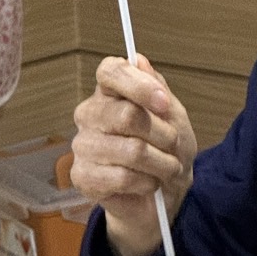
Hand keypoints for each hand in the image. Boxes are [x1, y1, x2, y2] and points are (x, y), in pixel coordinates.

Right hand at [71, 55, 197, 255]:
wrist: (164, 194)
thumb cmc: (167, 150)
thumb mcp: (173, 116)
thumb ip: (158, 89)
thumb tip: (140, 60)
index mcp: (110, 92)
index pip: (111, 71)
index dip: (140, 86)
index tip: (164, 104)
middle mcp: (90, 114)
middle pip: (128, 115)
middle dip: (164, 135)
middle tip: (173, 146)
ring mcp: (83, 145)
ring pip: (132, 150)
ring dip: (162, 164)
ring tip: (166, 169)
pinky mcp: (83, 176)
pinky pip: (123, 177)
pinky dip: (147, 183)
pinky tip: (148, 184)